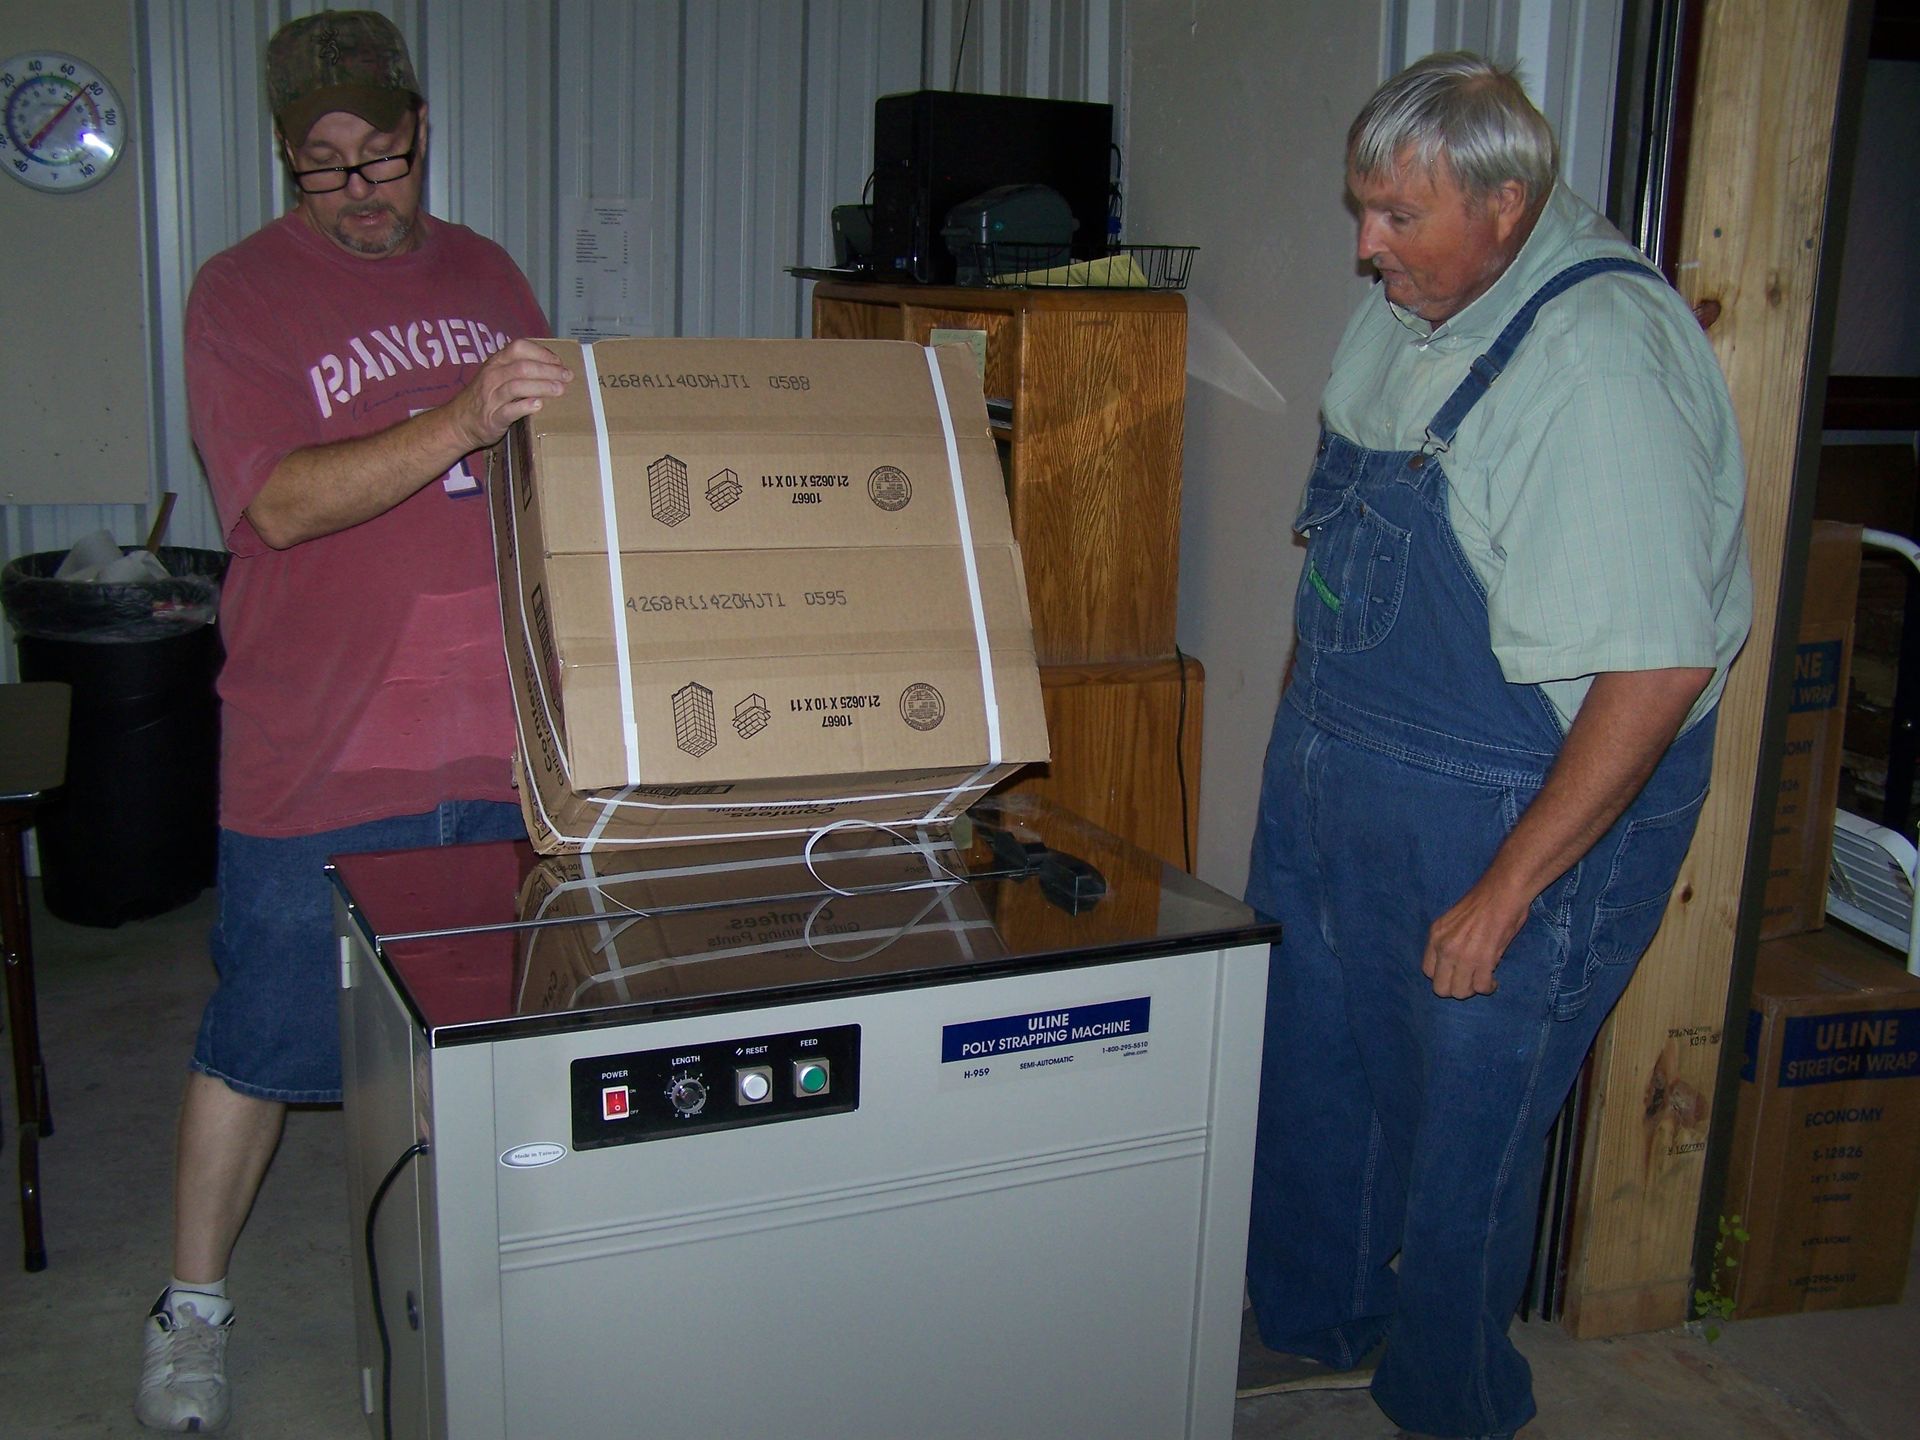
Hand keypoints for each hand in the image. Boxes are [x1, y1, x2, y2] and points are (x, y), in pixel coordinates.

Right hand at [449, 339, 571, 451]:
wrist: (459, 422)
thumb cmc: (485, 397)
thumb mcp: (496, 375)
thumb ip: (517, 368)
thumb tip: (553, 366)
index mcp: (496, 362)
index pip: (519, 348)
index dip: (541, 352)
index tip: (559, 362)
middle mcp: (492, 376)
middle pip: (523, 367)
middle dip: (548, 370)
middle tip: (567, 377)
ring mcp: (491, 397)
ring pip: (517, 386)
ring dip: (541, 386)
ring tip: (560, 389)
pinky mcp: (492, 417)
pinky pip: (509, 410)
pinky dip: (525, 406)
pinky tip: (539, 405)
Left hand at [1421, 877, 1529, 998]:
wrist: (1503, 892)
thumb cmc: (1483, 902)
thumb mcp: (1453, 922)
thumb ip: (1449, 943)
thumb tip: (1453, 966)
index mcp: (1435, 936)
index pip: (1427, 971)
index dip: (1443, 976)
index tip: (1456, 973)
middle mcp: (1444, 947)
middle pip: (1441, 988)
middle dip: (1456, 988)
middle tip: (1470, 981)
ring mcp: (1463, 955)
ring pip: (1460, 992)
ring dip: (1473, 989)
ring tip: (1483, 980)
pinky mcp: (1483, 960)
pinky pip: (1481, 987)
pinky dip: (1488, 987)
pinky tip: (1493, 980)